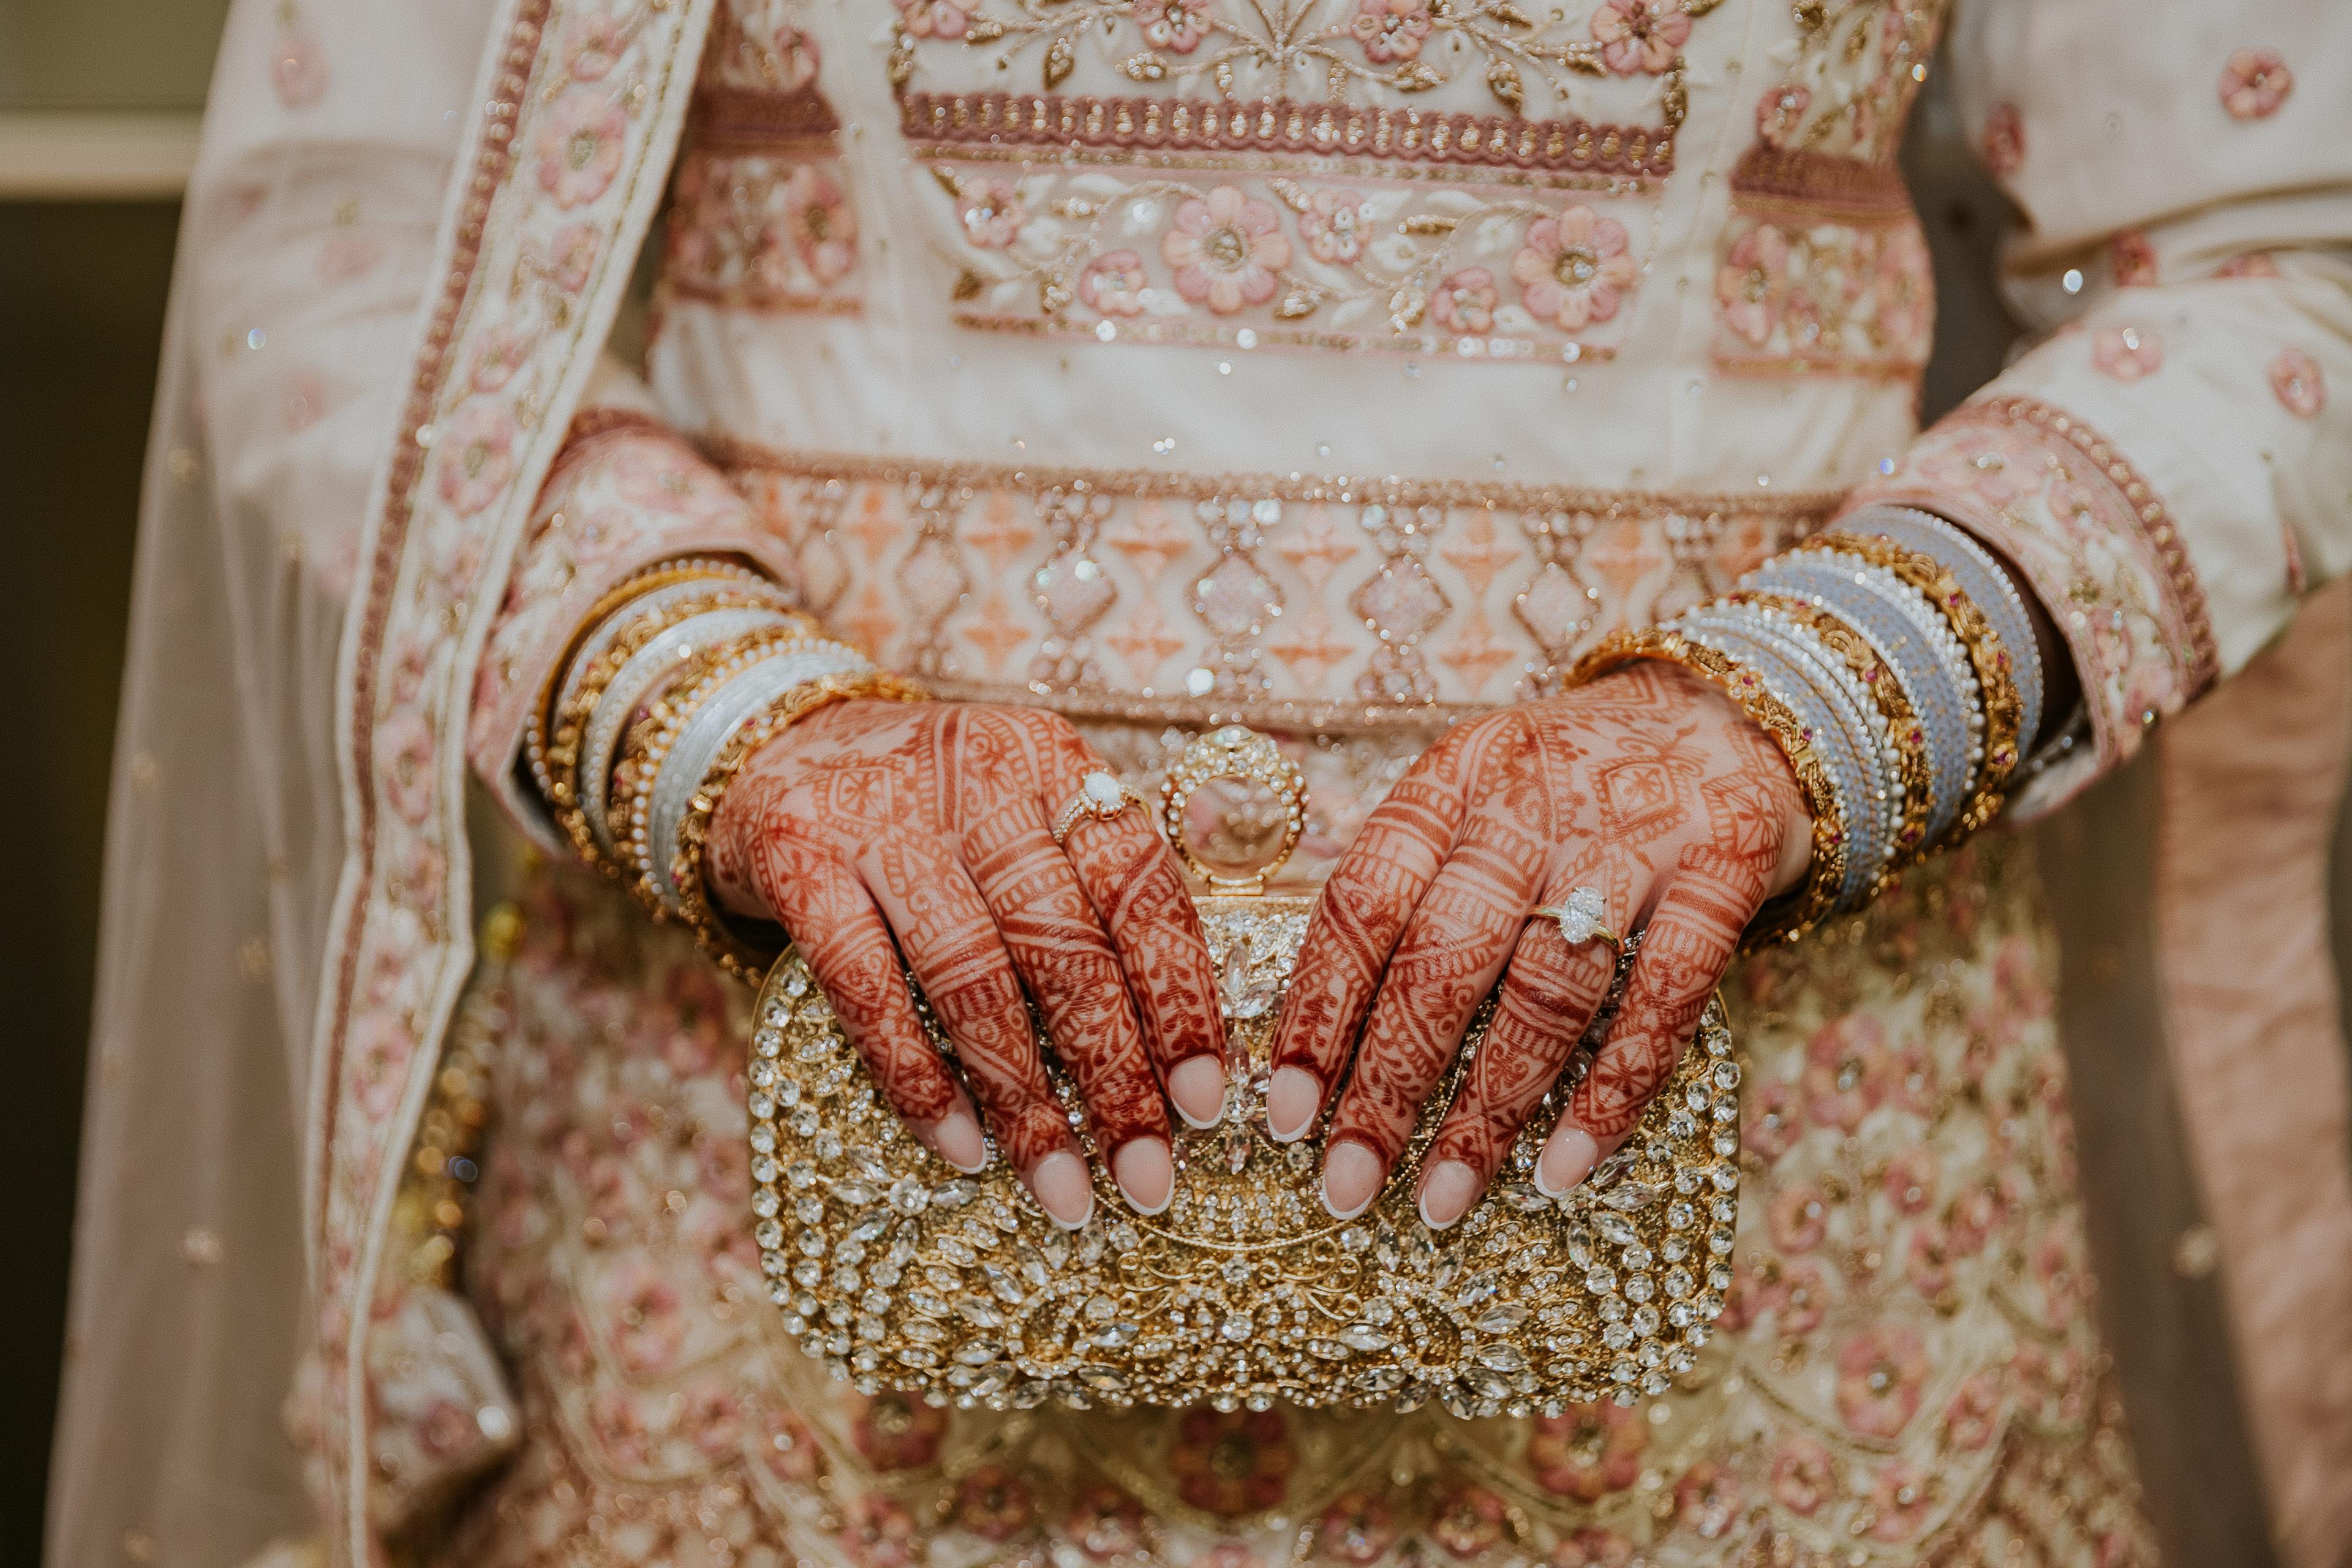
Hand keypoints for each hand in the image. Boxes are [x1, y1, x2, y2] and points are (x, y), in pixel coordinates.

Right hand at [706, 700, 1226, 1227]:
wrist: (777, 744)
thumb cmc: (934, 809)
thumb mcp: (1025, 804)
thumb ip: (1099, 880)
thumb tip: (1199, 1000)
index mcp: (1051, 758)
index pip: (1138, 885)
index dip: (1179, 998)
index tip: (1206, 1102)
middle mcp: (974, 773)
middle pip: (1063, 943)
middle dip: (1114, 1075)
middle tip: (1146, 1179)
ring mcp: (879, 813)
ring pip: (972, 976)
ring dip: (1023, 1099)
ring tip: (1062, 1189)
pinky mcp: (797, 856)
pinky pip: (866, 989)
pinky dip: (917, 1078)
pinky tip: (962, 1149)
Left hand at [1266, 663, 1812, 1226]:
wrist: (1722, 715)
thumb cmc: (1562, 790)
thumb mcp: (1468, 797)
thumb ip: (1399, 886)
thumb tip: (1302, 1027)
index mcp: (1452, 778)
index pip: (1363, 901)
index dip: (1319, 1010)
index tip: (1284, 1114)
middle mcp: (1534, 798)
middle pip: (1445, 956)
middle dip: (1388, 1085)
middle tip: (1347, 1186)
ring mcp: (1634, 832)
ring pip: (1548, 989)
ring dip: (1489, 1110)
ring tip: (1442, 1200)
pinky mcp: (1724, 869)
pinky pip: (1664, 999)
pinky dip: (1610, 1093)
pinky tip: (1562, 1171)